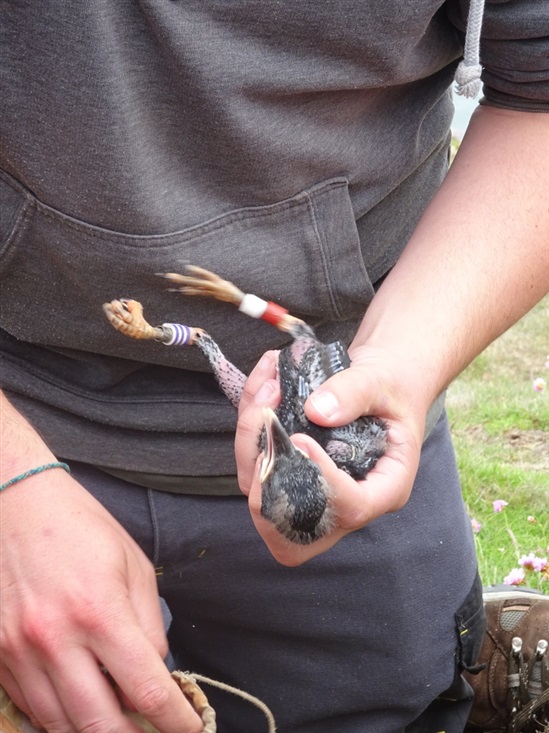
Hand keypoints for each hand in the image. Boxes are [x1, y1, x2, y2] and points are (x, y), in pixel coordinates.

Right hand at [0, 469, 201, 732]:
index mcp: (100, 612)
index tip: (191, 731)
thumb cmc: (82, 528)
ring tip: (120, 727)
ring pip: (59, 726)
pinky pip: (30, 708)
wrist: (14, 504)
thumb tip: (157, 672)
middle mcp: (55, 639)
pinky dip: (58, 719)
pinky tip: (79, 711)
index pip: (146, 690)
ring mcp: (19, 652)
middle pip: (99, 725)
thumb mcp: (133, 565)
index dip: (175, 721)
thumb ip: (148, 624)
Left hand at [235, 347, 425, 565]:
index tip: (302, 438)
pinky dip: (249, 429)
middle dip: (265, 485)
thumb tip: (317, 412)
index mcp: (384, 488)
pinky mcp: (291, 472)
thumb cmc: (394, 384)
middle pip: (294, 526)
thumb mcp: (382, 381)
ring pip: (264, 495)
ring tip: (266, 391)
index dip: (320, 482)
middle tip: (267, 430)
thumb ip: (354, 393)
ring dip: (251, 443)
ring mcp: (314, 489)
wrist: (387, 374)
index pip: (351, 510)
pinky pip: (257, 467)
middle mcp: (346, 499)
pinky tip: (261, 388)